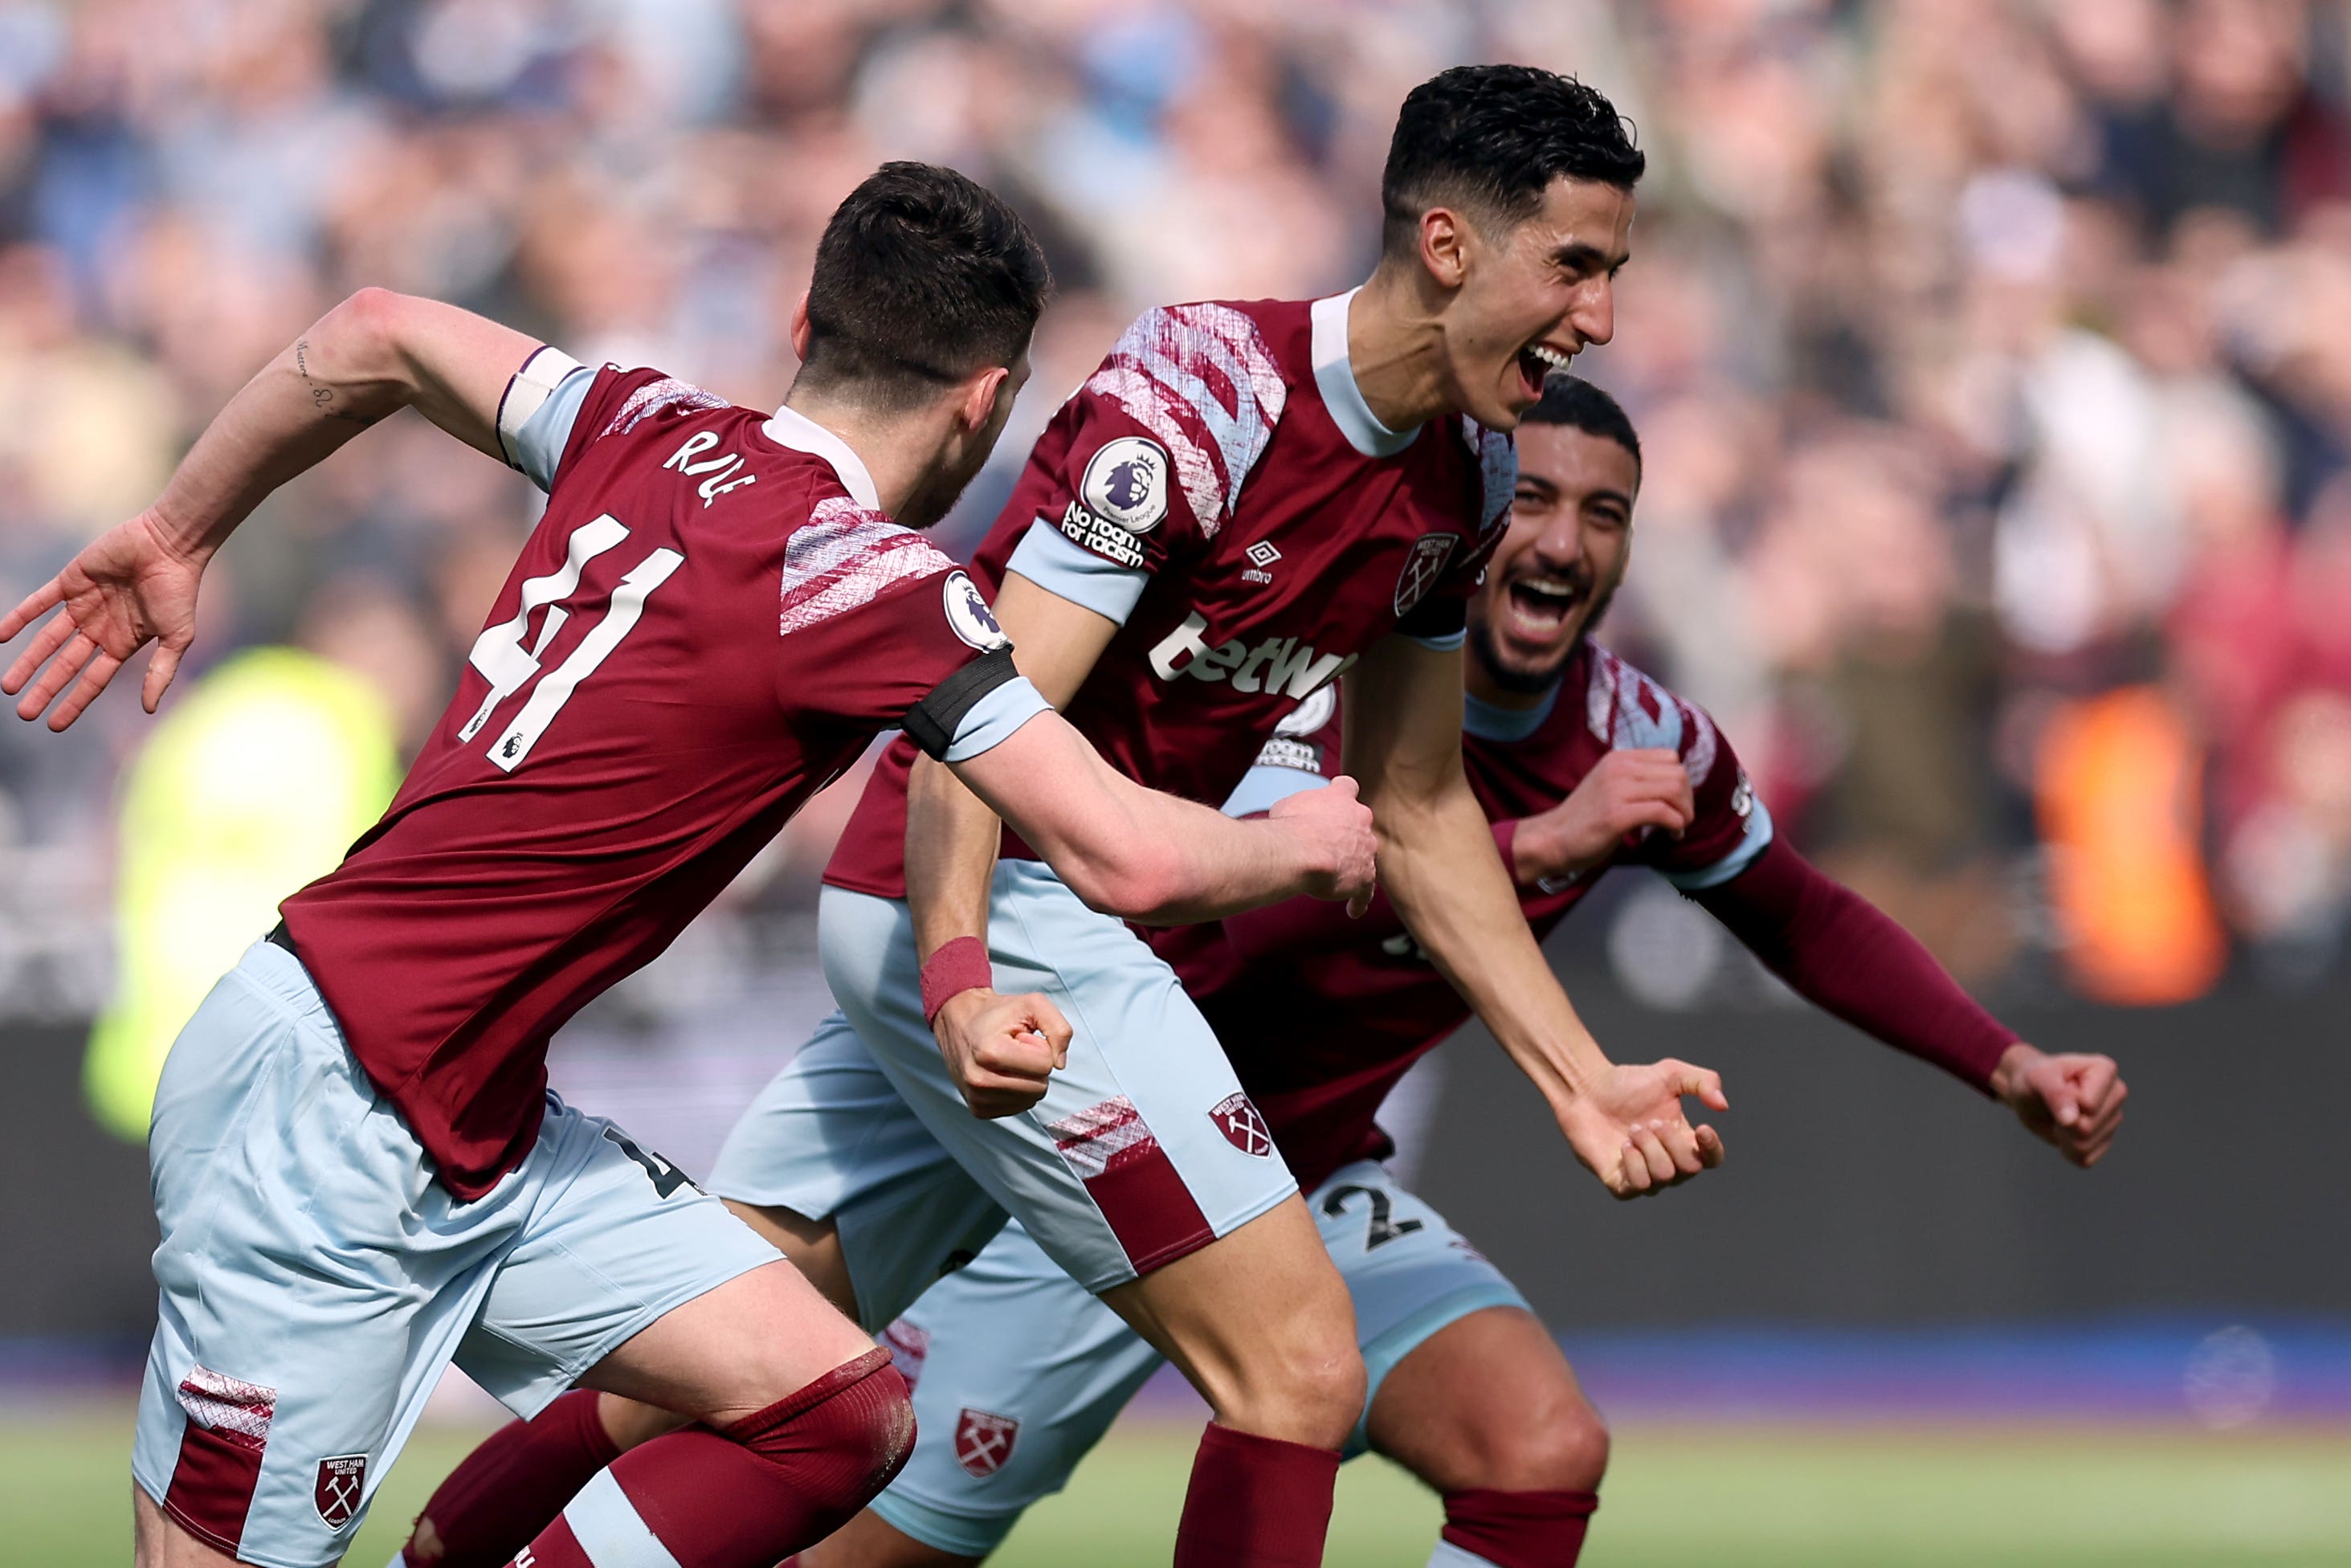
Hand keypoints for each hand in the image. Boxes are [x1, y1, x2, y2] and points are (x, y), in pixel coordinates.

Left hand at [0, 510, 204, 729]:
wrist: (169, 546)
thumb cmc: (179, 591)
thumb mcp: (177, 638)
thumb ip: (161, 672)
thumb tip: (148, 710)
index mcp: (123, 644)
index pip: (92, 680)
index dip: (73, 702)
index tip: (53, 725)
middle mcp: (99, 628)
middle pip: (65, 666)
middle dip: (45, 689)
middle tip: (24, 713)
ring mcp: (83, 605)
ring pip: (47, 640)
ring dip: (27, 662)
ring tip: (8, 686)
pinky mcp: (71, 581)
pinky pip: (39, 603)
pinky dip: (19, 618)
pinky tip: (0, 635)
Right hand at [932, 988, 1072, 1118]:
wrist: (960, 1023)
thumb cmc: (997, 1014)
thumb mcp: (1033, 1004)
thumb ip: (1058, 1028)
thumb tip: (1060, 1063)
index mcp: (990, 1053)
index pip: (1045, 1065)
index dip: (1039, 1047)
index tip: (1019, 1037)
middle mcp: (979, 1080)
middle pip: (1040, 1087)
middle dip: (1034, 1066)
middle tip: (1014, 1049)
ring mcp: (977, 1098)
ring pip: (1031, 1100)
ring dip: (1027, 1079)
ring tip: (1007, 1060)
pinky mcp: (978, 1110)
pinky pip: (1018, 1108)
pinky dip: (1017, 1091)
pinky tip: (1002, 1074)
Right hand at [1269, 774, 1378, 915]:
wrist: (1302, 852)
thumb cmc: (1291, 826)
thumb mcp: (1287, 805)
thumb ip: (1298, 808)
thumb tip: (1291, 815)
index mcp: (1341, 798)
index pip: (1347, 787)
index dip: (1341, 794)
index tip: (1338, 799)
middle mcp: (1360, 820)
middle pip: (1360, 823)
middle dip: (1347, 833)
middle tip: (1328, 843)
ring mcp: (1366, 849)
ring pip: (1365, 856)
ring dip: (1353, 864)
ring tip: (1338, 879)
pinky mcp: (1364, 877)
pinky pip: (1365, 891)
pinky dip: (1358, 900)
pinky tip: (1353, 909)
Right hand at [1514, 749, 1693, 884]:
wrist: (1552, 838)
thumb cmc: (1584, 819)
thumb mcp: (1610, 785)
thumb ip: (1636, 779)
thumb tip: (1676, 787)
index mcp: (1619, 758)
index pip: (1670, 757)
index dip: (1681, 782)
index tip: (1675, 803)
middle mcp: (1619, 768)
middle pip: (1678, 773)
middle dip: (1687, 799)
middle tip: (1681, 819)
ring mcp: (1617, 790)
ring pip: (1674, 790)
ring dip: (1685, 812)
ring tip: (1678, 828)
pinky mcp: (1617, 815)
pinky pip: (1663, 812)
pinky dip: (1676, 825)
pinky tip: (1672, 835)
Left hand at [1555, 1058, 1727, 1197]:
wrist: (1587, 1089)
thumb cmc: (1628, 1084)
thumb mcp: (1670, 1073)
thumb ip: (1703, 1081)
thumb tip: (1723, 1106)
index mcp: (1685, 1141)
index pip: (1712, 1159)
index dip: (1712, 1149)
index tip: (1700, 1127)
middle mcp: (1669, 1163)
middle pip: (1689, 1169)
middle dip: (1669, 1142)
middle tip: (1649, 1121)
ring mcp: (1645, 1176)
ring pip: (1664, 1177)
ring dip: (1648, 1148)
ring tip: (1632, 1130)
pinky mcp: (1621, 1185)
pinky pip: (1639, 1187)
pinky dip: (1633, 1163)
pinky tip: (1622, 1145)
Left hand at [1992, 1043, 2125, 1166]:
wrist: (2031, 1093)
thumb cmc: (2035, 1078)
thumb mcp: (2038, 1079)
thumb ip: (2056, 1095)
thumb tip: (2073, 1121)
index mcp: (2105, 1069)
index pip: (2088, 1105)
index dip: (2064, 1103)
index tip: (2058, 1087)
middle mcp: (2116, 1093)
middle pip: (2088, 1128)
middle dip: (2062, 1123)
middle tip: (2054, 1106)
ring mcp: (2114, 1118)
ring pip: (2086, 1146)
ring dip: (2062, 1137)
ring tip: (2059, 1117)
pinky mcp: (2105, 1140)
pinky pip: (2085, 1159)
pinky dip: (2067, 1150)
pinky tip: (2065, 1132)